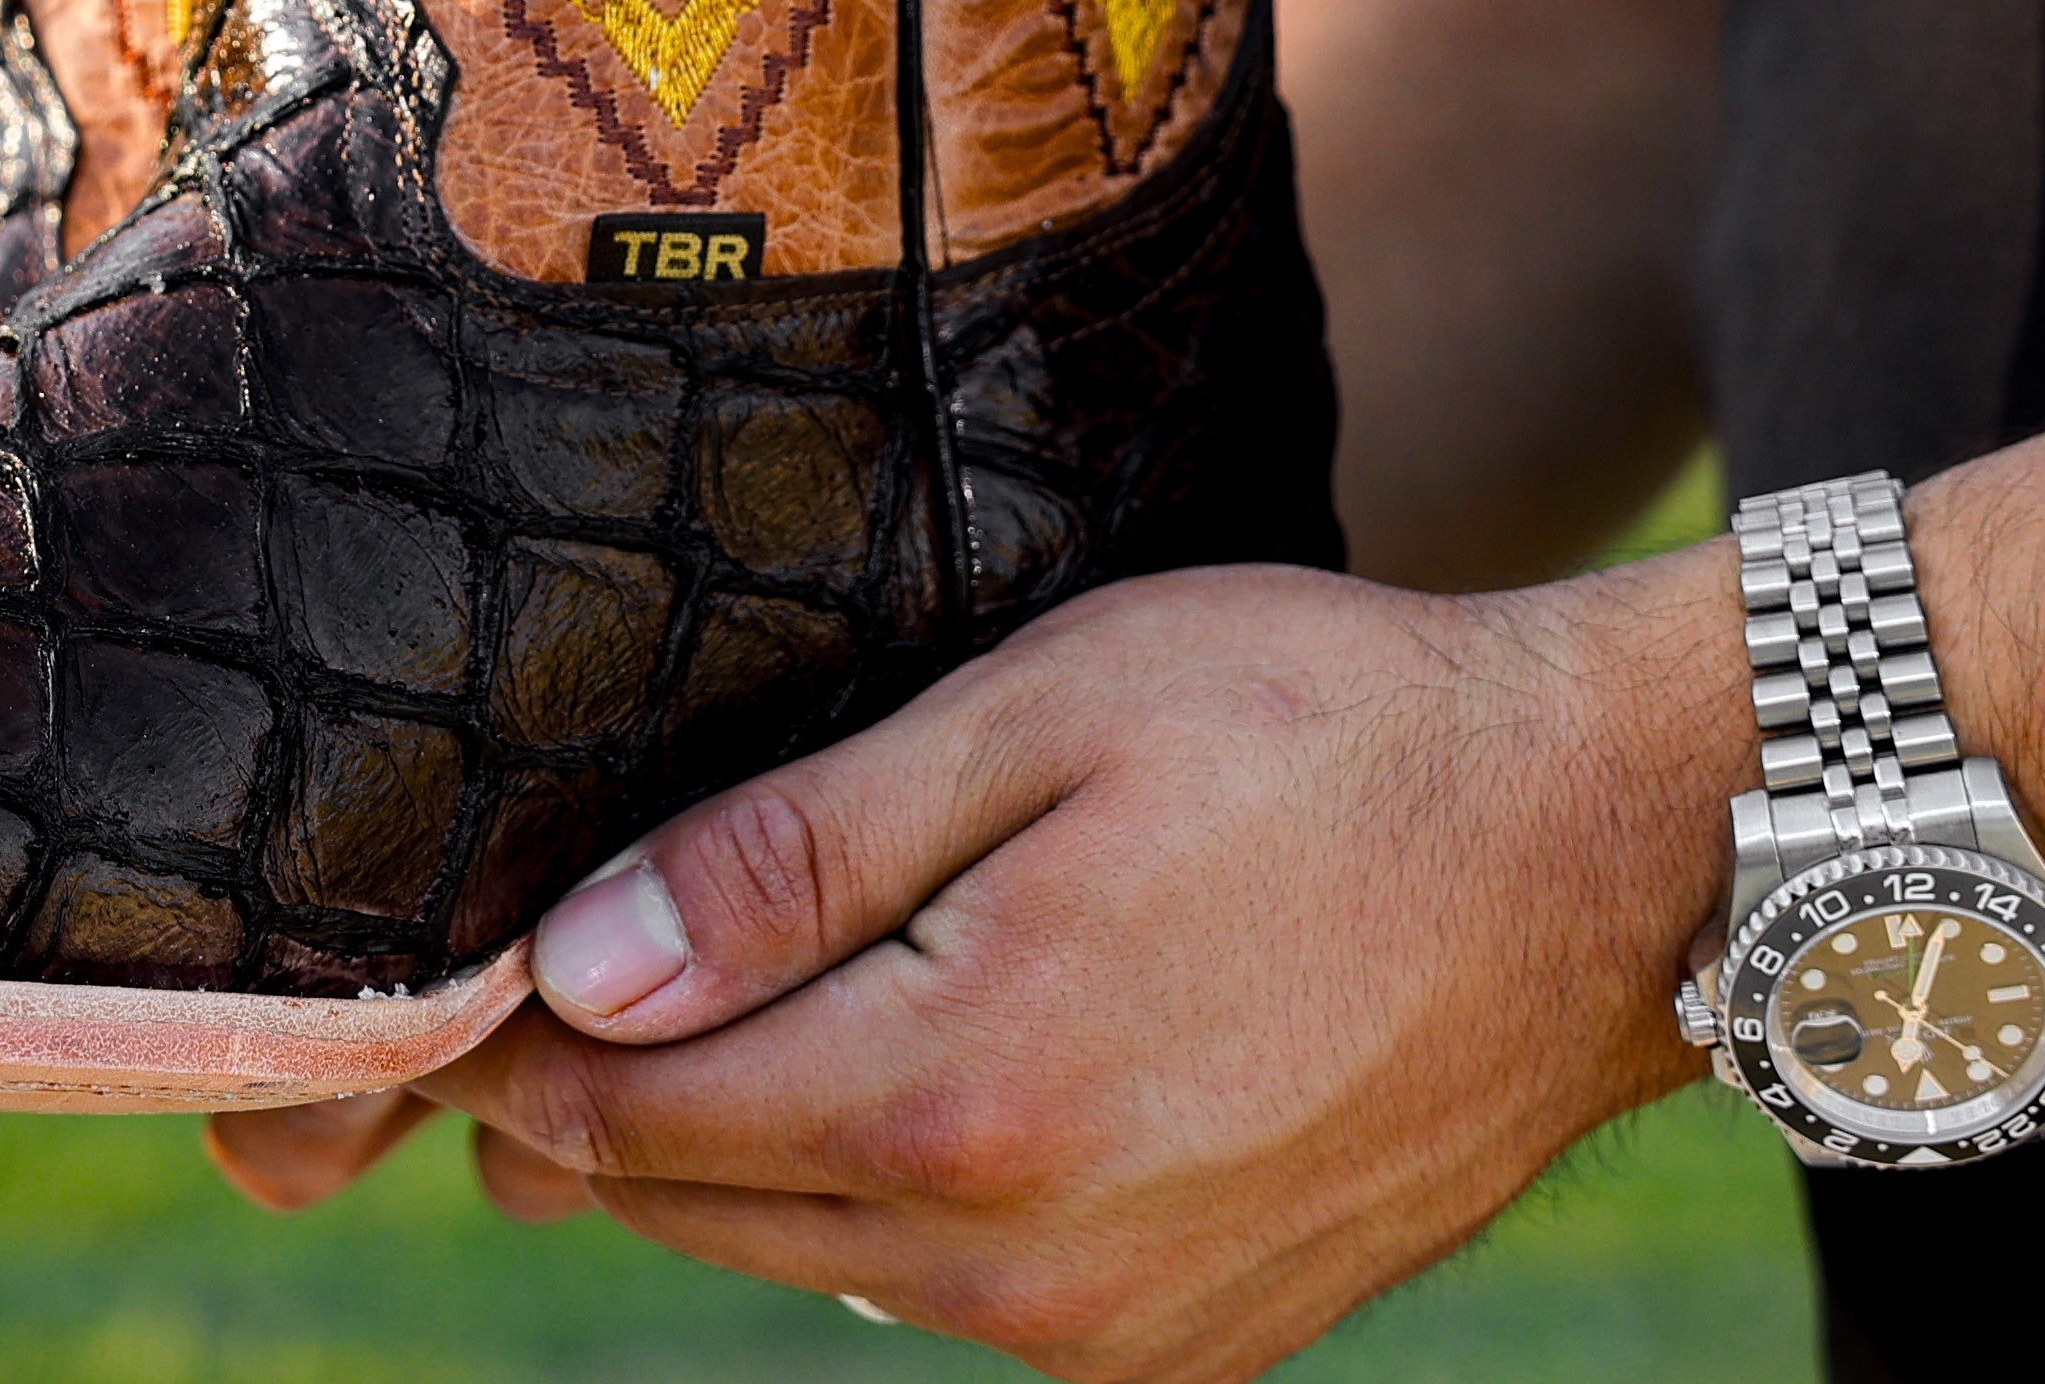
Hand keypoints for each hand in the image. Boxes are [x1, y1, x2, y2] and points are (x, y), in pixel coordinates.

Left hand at [210, 549, 1749, 1381]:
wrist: (1605, 851)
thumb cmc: (1311, 730)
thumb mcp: (1028, 722)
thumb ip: (788, 859)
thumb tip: (576, 972)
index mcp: (966, 1103)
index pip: (628, 1119)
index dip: (508, 1044)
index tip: (439, 960)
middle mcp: (1030, 1272)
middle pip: (698, 1210)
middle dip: (597, 1099)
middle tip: (529, 963)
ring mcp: (1124, 1338)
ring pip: (816, 1258)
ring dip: (738, 1142)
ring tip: (698, 987)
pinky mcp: (1197, 1344)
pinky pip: (953, 1288)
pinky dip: (879, 1188)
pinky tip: (886, 1053)